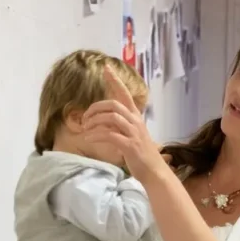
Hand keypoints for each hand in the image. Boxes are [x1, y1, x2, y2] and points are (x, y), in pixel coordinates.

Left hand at [83, 66, 165, 180]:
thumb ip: (119, 125)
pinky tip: (89, 138)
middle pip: (113, 104)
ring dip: (94, 121)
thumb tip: (102, 119)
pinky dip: (96, 135)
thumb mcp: (131, 134)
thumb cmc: (141, 154)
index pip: (124, 93)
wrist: (154, 172)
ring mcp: (133, 133)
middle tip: (85, 117)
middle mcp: (135, 121)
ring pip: (111, 117)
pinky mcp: (129, 145)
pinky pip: (109, 135)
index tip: (106, 68)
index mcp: (135, 117)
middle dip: (95, 108)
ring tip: (86, 129)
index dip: (115, 80)